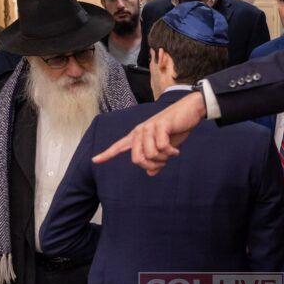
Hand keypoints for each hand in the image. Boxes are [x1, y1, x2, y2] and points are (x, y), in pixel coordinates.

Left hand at [92, 92, 206, 175]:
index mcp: (138, 136)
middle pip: (137, 159)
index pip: (119, 146)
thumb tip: (150, 172)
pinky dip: (171, 152)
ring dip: (164, 159)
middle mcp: (140, 131)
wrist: (190, 111)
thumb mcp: (166, 149)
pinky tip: (176, 150)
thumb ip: (157, 160)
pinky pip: (162, 148)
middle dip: (152, 165)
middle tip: (164, 162)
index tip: (94, 160)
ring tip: (171, 153)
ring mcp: (149, 127)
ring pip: (151, 155)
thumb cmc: (176, 129)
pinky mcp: (160, 126)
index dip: (106, 154)